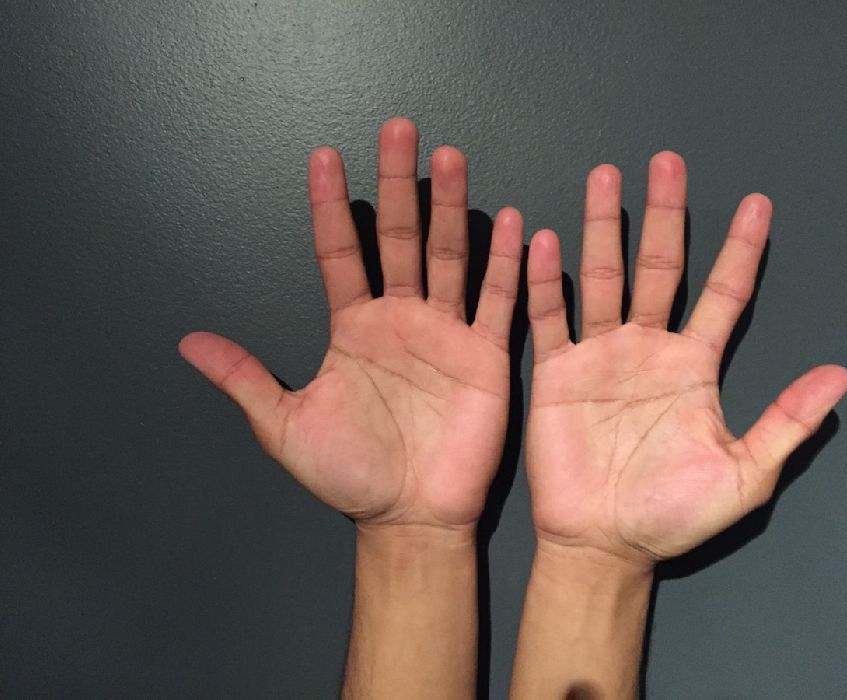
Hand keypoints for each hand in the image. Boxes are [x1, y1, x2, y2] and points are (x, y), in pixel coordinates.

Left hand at [179, 118, 522, 529]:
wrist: (408, 517)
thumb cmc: (349, 474)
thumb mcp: (285, 426)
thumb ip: (245, 379)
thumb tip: (188, 340)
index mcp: (353, 328)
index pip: (340, 254)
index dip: (331, 207)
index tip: (323, 158)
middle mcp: (400, 318)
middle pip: (400, 239)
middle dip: (400, 184)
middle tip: (399, 129)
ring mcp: (445, 333)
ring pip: (449, 257)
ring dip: (451, 208)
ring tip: (452, 159)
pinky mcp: (484, 356)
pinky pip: (496, 304)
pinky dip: (507, 267)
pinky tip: (514, 225)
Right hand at [525, 154, 846, 566]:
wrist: (604, 543)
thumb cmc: (672, 516)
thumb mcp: (744, 474)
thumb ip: (786, 422)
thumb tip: (840, 376)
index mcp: (694, 367)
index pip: (723, 294)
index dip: (741, 250)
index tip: (758, 204)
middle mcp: (648, 348)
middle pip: (660, 267)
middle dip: (666, 215)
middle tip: (668, 163)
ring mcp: (599, 355)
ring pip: (603, 277)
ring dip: (604, 228)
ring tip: (606, 178)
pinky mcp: (556, 373)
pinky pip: (551, 318)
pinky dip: (546, 282)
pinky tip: (544, 239)